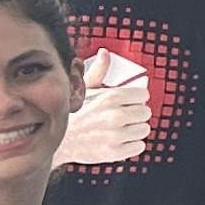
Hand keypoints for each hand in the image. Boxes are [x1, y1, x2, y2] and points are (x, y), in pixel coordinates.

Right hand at [59, 50, 150, 167]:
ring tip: (118, 129)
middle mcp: (116, 115)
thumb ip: (99, 70)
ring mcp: (116, 135)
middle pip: (146, 112)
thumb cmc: (72, 113)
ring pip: (144, 130)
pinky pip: (139, 146)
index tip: (126, 103)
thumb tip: (105, 53)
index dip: (135, 99)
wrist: (58, 140)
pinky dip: (131, 145)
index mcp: (111, 97)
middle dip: (135, 114)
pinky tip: (117, 140)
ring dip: (134, 130)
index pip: (144, 95)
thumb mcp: (84, 88)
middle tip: (121, 117)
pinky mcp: (115, 152)